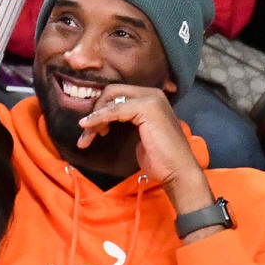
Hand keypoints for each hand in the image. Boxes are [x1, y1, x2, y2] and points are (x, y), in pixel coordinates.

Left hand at [78, 86, 214, 212]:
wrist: (177, 172)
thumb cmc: (160, 159)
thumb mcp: (139, 136)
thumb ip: (127, 122)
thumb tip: (105, 119)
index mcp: (151, 99)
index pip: (118, 95)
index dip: (101, 110)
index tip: (92, 130)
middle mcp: (152, 94)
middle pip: (112, 92)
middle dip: (95, 111)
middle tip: (87, 134)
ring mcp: (151, 99)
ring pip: (111, 99)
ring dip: (94, 118)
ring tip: (87, 139)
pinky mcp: (147, 108)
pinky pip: (115, 109)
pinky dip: (99, 117)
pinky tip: (87, 126)